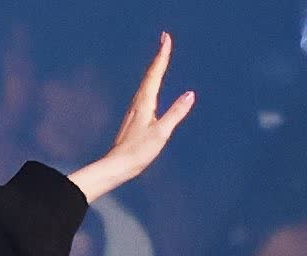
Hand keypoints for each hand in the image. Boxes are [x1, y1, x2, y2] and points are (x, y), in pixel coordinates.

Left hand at [100, 33, 194, 187]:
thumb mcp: (160, 133)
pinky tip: (149, 87)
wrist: (115, 167)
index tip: (166, 38)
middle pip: (150, 74)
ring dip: (154, 68)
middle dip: (159, 56)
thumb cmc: (137, 152)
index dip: (162, 55)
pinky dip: (150, 83)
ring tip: (160, 58)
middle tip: (164, 39)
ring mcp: (134, 110)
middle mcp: (137, 102)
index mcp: (145, 102)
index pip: (155, 73)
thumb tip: (190, 94)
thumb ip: (176, 113)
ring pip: (145, 83)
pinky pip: (143, 93)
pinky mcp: (133, 119)